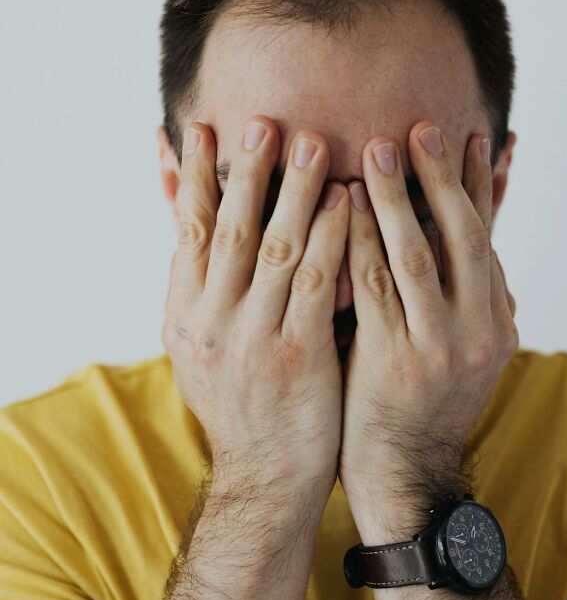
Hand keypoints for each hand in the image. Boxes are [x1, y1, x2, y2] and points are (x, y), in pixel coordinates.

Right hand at [161, 117, 348, 506]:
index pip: (186, 233)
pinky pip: (318, 286)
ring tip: (315, 144)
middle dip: (249, 172)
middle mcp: (212, 324)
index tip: (202, 130)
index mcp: (184, 316)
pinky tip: (349, 205)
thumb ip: (200, 288)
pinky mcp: (299, 357)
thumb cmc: (243, 405)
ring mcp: (254, 340)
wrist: (266, 478)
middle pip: (231, 231)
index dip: (192, 178)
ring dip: (296, 193)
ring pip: (276, 250)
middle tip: (268, 121)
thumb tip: (187, 226)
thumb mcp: (201, 348)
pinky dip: (332, 240)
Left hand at [338, 122, 517, 529]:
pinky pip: (375, 288)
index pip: (488, 239)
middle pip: (463, 237)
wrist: (403, 475)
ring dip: (398, 197)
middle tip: (421, 127)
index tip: (470, 138)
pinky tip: (344, 207)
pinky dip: (360, 242)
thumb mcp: (459, 350)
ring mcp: (439, 348)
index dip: (480, 186)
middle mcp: (479, 332)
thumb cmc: (418, 404)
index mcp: (497, 323)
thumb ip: (460, 296)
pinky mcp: (395, 362)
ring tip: (377, 148)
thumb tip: (466, 239)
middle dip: (441, 178)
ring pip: (418, 256)